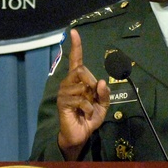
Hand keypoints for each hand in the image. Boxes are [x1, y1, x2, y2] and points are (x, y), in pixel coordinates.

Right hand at [56, 29, 109, 159]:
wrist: (80, 135)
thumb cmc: (90, 117)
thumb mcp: (103, 105)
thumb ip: (104, 93)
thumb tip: (100, 81)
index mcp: (77, 80)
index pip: (75, 60)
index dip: (76, 46)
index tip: (74, 32)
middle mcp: (68, 83)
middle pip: (81, 70)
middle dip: (91, 83)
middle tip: (93, 97)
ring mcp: (64, 92)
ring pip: (82, 85)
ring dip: (91, 99)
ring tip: (88, 109)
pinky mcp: (63, 103)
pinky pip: (81, 99)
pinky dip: (89, 108)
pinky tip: (85, 114)